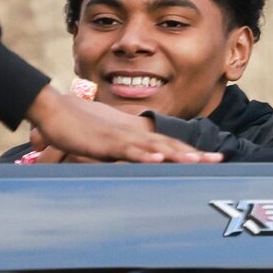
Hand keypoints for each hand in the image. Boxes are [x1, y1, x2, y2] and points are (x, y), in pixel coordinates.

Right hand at [25, 84, 221, 162]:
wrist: (52, 109)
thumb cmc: (77, 125)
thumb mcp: (105, 142)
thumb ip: (122, 151)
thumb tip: (135, 163)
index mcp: (135, 133)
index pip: (168, 143)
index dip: (191, 150)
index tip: (213, 158)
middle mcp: (133, 133)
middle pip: (170, 144)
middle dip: (195, 153)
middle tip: (220, 161)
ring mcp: (120, 137)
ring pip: (154, 147)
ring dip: (177, 155)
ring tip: (199, 161)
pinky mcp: (105, 143)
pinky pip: (128, 150)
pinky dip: (144, 155)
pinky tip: (158, 160)